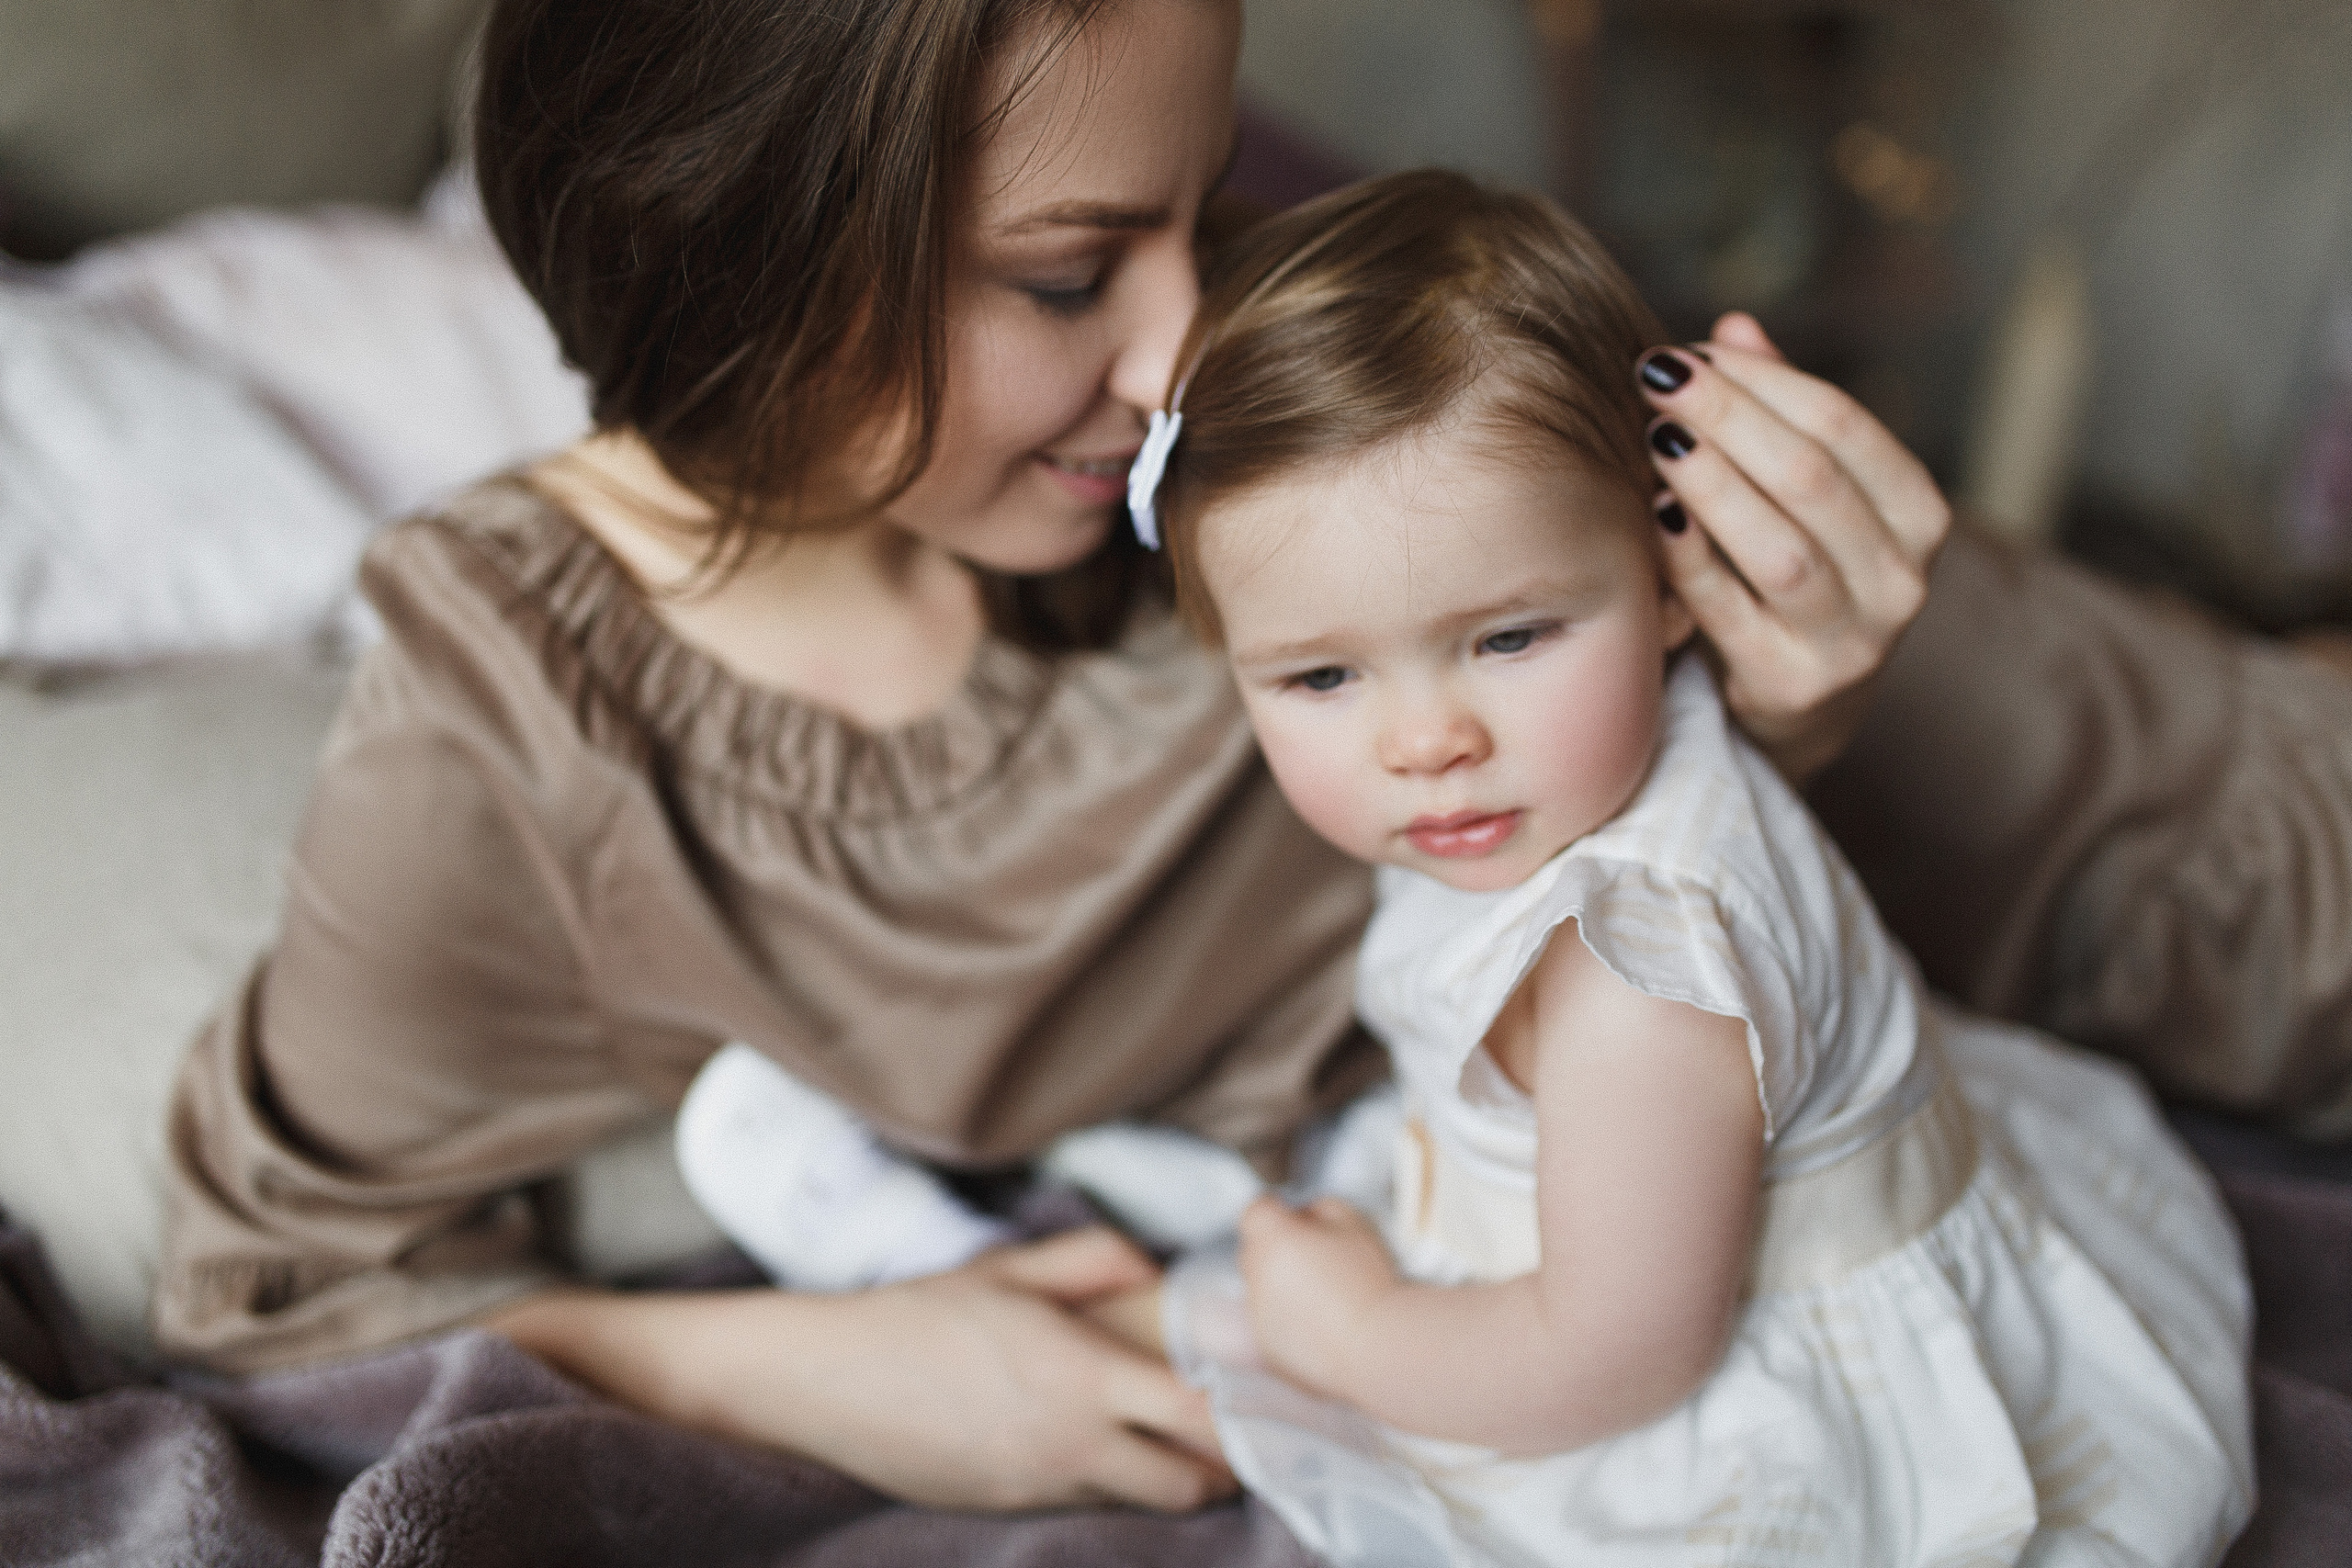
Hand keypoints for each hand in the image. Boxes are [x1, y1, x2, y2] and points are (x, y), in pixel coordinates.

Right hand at [490, 1226, 1233, 1512]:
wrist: (827, 1381)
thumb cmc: (920, 1313)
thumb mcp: (1009, 1268)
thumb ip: (1094, 1260)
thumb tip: (1156, 1270)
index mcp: (1081, 1374)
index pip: (1197, 1414)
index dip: (1245, 1413)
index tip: (1266, 1394)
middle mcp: (1070, 1441)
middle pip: (1189, 1483)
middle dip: (1221, 1465)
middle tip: (1231, 1429)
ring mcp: (1040, 1484)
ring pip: (1141, 1501)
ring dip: (1168, 1478)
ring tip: (1171, 1439)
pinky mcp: (1010, 1508)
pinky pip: (1087, 1503)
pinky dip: (1111, 1484)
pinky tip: (1097, 1446)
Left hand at [1235, 1195, 1398, 1399]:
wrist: (1381, 1347)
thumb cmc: (1371, 1286)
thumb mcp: (1355, 1223)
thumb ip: (1321, 1208)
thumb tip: (1306, 1215)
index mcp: (1274, 1240)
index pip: (1255, 1212)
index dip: (1277, 1212)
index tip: (1292, 1217)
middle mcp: (1258, 1278)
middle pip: (1255, 1250)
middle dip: (1279, 1248)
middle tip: (1319, 1257)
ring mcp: (1259, 1316)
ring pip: (1262, 1289)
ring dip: (1283, 1286)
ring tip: (1327, 1296)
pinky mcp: (1268, 1348)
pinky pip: (1271, 1323)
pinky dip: (1289, 1320)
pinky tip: (1324, 1324)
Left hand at [1639, 312, 1950, 782]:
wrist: (1803, 703)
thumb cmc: (1800, 571)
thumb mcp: (1806, 495)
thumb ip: (1778, 412)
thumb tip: (1732, 326)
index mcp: (1918, 514)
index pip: (1842, 425)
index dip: (1761, 380)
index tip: (1688, 350)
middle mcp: (1902, 579)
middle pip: (1809, 478)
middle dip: (1725, 417)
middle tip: (1654, 377)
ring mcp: (1852, 641)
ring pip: (1778, 547)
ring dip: (1709, 482)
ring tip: (1652, 435)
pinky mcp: (1791, 685)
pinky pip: (1729, 611)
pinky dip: (1689, 557)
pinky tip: (1652, 509)